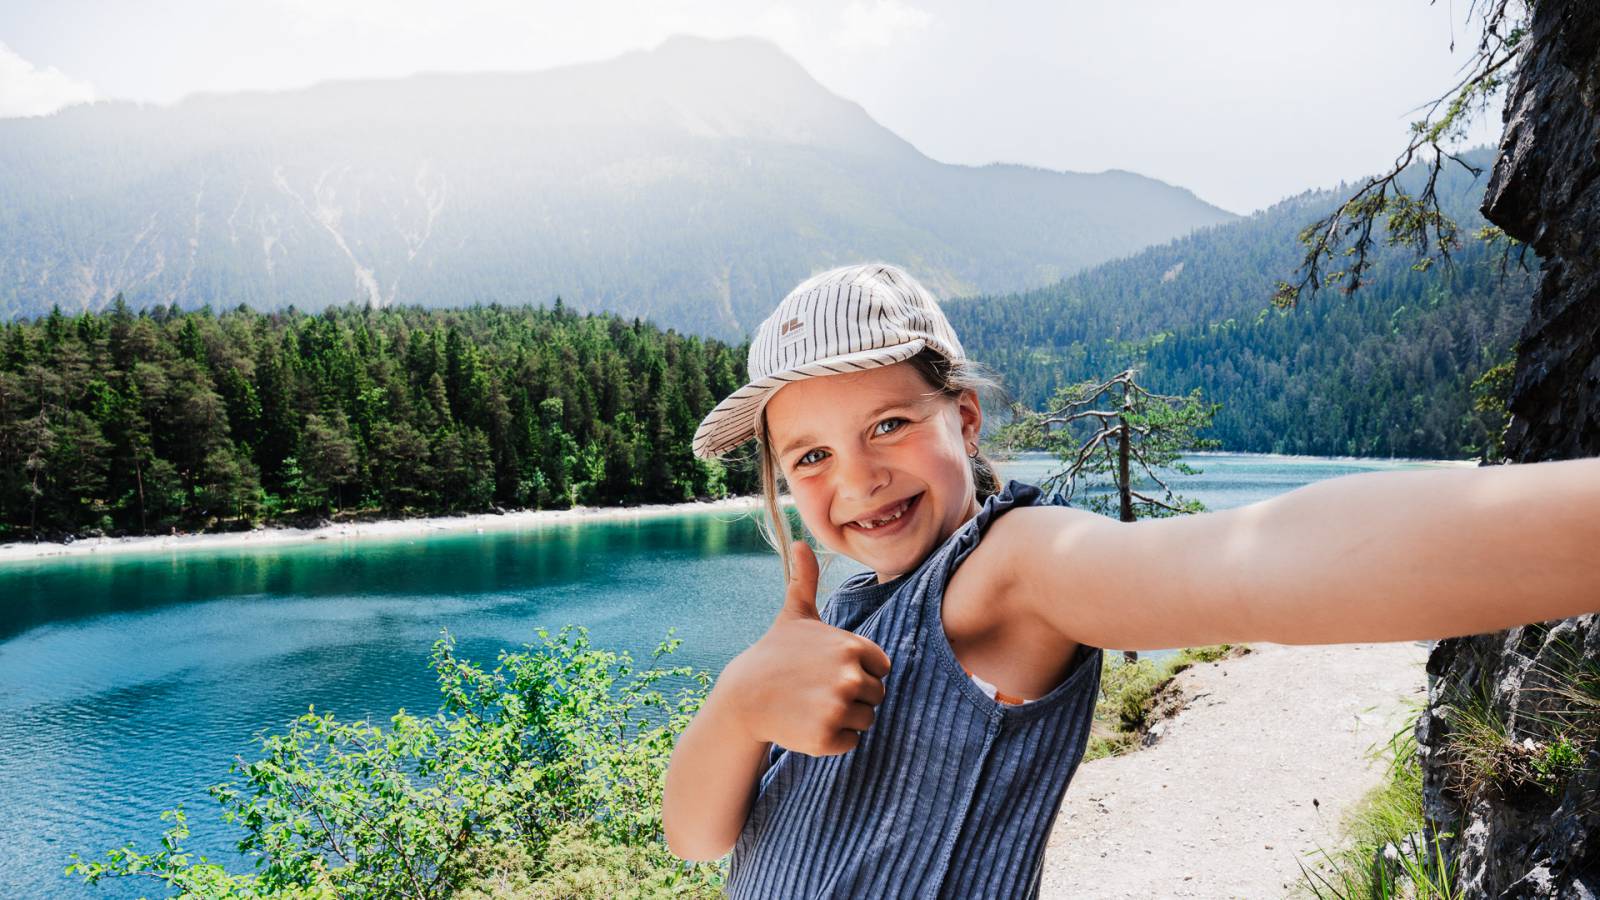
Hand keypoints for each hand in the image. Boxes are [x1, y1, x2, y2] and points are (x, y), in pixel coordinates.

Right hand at [721, 541, 892, 755]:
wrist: (743, 697)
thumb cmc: (774, 654)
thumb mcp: (794, 615)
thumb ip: (806, 580)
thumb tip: (799, 542)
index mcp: (852, 646)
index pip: (881, 668)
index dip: (859, 670)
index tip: (828, 670)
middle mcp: (849, 676)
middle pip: (876, 695)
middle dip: (852, 696)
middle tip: (817, 690)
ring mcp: (838, 708)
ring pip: (866, 720)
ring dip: (844, 718)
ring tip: (812, 705)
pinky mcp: (826, 737)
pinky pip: (851, 742)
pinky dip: (833, 739)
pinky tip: (808, 724)